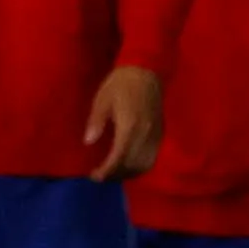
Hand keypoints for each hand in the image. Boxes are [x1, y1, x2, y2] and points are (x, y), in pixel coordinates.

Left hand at [82, 64, 165, 181]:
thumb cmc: (120, 83)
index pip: (119, 158)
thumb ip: (96, 122)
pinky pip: (151, 158)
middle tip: (100, 176)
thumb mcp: (102, 99)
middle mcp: (145, 134)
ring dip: (128, 173)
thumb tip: (88, 142)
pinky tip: (127, 165)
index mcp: (129, 126)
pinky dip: (139, 167)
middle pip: (132, 165)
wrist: (146, 71)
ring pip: (144, 165)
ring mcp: (155, 135)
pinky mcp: (160, 134)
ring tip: (112, 173)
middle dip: (115, 175)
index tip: (94, 175)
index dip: (107, 171)